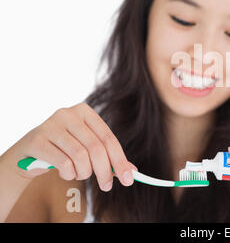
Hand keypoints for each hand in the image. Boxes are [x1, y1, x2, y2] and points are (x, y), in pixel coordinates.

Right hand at [3, 102, 135, 190]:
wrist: (28, 153)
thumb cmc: (64, 149)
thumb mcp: (87, 148)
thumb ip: (109, 157)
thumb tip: (132, 172)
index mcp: (85, 111)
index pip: (108, 138)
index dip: (120, 160)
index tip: (128, 179)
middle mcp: (68, 114)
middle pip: (96, 147)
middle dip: (105, 171)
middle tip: (107, 186)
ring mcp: (51, 125)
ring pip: (80, 156)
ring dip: (84, 172)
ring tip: (80, 175)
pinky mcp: (37, 140)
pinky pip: (63, 163)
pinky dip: (69, 174)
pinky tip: (66, 173)